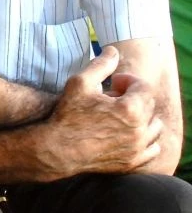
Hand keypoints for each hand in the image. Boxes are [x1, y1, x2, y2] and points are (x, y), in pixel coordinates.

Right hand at [42, 46, 162, 177]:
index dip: (129, 81)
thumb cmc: (66, 115)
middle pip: (149, 106)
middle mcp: (139, 130)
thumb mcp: (79, 83)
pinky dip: (146, 140)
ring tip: (121, 116)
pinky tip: (127, 134)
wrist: (57, 149)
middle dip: (134, 98)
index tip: (114, 82)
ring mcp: (138, 149)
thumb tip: (113, 51)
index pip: (143, 87)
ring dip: (142, 118)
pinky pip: (152, 149)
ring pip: (154, 128)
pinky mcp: (133, 162)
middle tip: (113, 98)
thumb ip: (101, 65)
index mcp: (129, 109)